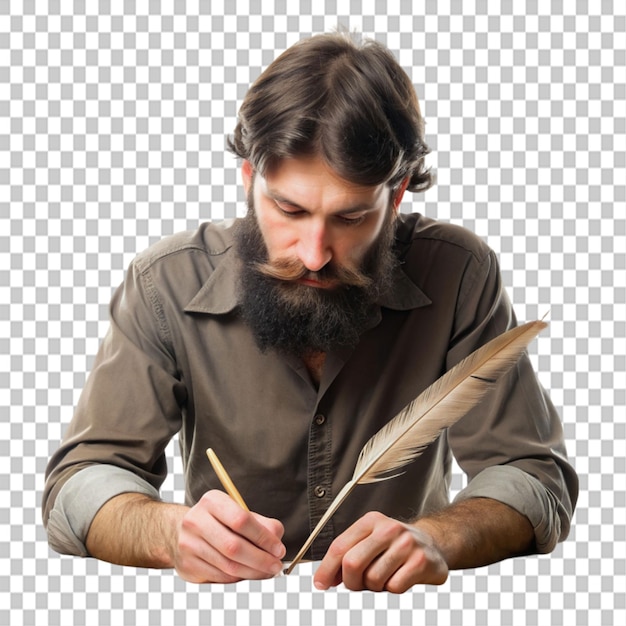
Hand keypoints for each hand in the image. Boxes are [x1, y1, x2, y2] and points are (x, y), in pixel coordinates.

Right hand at [174, 490, 285, 582]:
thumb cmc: (218, 521)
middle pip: (234, 546)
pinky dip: (239, 578)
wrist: (181, 531)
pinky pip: (220, 577)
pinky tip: (248, 573)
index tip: (278, 549)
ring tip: (266, 572)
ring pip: (228, 565)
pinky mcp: (187, 565)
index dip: (263, 537)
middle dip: (260, 559)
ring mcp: (189, 544)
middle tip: (276, 566)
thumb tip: (277, 540)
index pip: (241, 520)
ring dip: (253, 572)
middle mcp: (196, 521)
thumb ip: (261, 523)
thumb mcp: (238, 512)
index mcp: (212, 501)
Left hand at [313, 511, 447, 592]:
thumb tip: (325, 578)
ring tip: (384, 576)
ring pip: (373, 579)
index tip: (320, 584)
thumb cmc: (393, 546)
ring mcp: (406, 544)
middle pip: (353, 563)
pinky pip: (394, 587)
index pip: (340, 546)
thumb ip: (347, 554)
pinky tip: (399, 577)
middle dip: (351, 581)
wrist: (432, 544)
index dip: (326, 568)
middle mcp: (388, 528)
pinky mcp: (422, 561)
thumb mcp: (370, 540)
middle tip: (359, 584)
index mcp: (370, 521)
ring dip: (375, 586)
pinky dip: (393, 589)